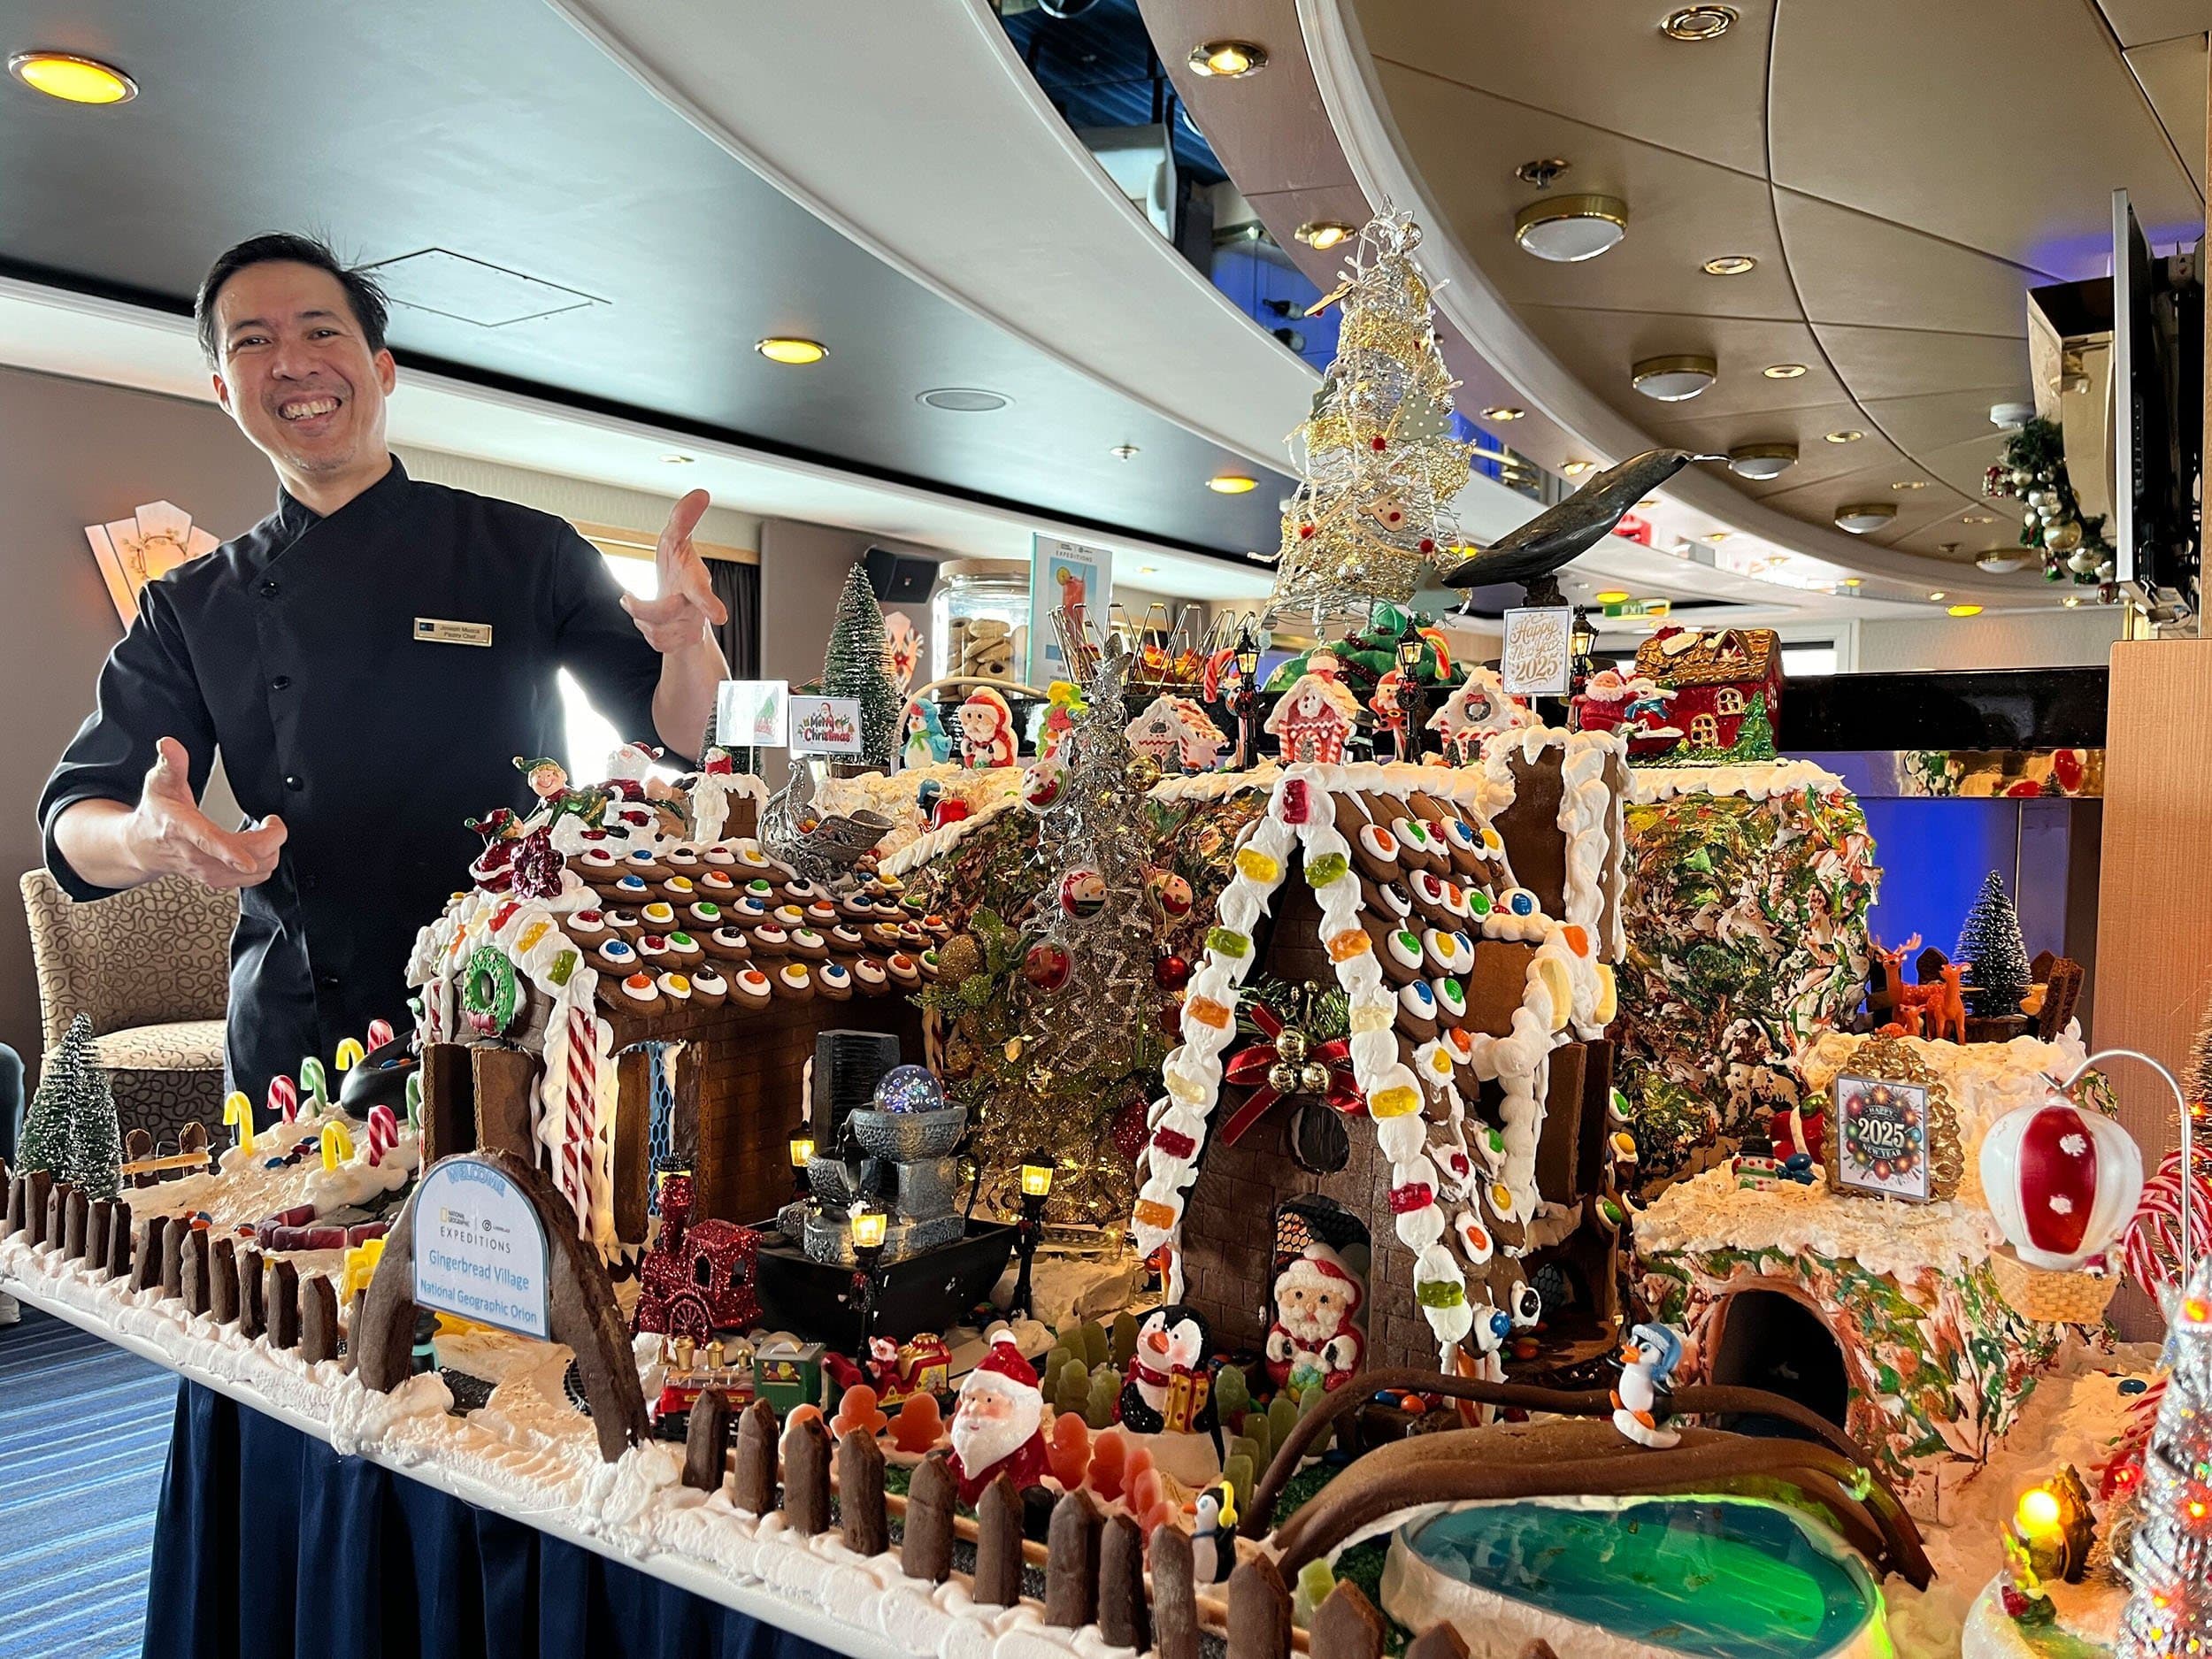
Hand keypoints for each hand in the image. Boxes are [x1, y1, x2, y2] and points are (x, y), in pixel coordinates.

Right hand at [126, 737, 286, 888]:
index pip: (210, 843)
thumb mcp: (159, 784)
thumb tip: (169, 744)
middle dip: (271, 841)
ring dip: (270, 853)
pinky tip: (259, 850)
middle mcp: (197, 856)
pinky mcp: (217, 879)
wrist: (142, 845)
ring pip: (254, 873)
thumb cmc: (155, 814)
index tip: (248, 859)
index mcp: (184, 829)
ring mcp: (208, 871)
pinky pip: (251, 880)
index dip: (231, 852)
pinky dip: (263, 865)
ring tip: (267, 834)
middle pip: (246, 860)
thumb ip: (170, 764)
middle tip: (273, 822)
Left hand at [622, 489, 726, 651]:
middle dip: (647, 609)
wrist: (683, 602)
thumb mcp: (676, 539)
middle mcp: (695, 607)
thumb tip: (701, 493)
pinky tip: (648, 620)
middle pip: (667, 614)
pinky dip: (647, 631)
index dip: (709, 602)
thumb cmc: (679, 570)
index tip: (719, 616)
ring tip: (638, 601)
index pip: (701, 591)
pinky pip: (658, 644)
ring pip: (657, 633)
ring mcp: (689, 627)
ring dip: (642, 617)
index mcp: (695, 582)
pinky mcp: (680, 643)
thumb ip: (685, 517)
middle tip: (628, 599)